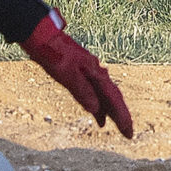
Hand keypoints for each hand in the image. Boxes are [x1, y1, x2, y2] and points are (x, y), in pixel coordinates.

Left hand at [20, 9, 133, 136]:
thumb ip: (82, 91)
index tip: (128, 132)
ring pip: (105, 96)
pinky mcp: (80, 74)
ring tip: (118, 128)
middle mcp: (96, 73)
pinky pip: (95, 94)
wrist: (41, 36)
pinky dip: (98, 107)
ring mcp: (89, 73)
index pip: (113, 98)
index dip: (122, 116)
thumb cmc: (53, 53)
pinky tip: (99, 118)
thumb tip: (96, 110)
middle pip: (113, 98)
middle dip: (121, 116)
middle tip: (129, 134)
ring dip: (111, 112)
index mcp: (95, 73)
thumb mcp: (66, 74)